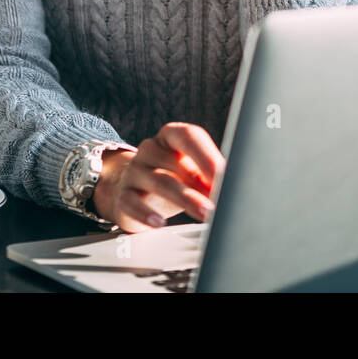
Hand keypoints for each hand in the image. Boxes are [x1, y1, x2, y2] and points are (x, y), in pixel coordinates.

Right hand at [92, 122, 223, 231]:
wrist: (134, 190)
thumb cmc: (173, 178)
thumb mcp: (191, 171)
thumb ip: (209, 175)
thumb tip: (233, 187)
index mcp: (171, 136)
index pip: (188, 136)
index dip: (207, 156)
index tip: (223, 176)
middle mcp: (150, 149)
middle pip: (176, 163)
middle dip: (201, 184)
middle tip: (220, 200)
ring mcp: (134, 171)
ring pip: (160, 183)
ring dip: (186, 199)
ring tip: (205, 213)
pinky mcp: (123, 195)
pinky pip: (132, 203)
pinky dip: (146, 213)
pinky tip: (160, 223)